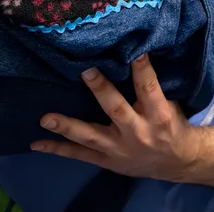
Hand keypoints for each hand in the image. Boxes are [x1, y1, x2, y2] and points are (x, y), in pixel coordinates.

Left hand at [31, 54, 200, 180]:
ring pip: (90, 135)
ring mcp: (119, 148)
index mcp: (158, 115)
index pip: (149, 87)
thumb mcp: (169, 105)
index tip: (135, 51)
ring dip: (67, 126)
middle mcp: (137, 132)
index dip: (142, 69)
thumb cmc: (171, 125)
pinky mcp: (107, 160)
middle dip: (101, 90)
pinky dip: (58, 149)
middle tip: (85, 71)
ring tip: (45, 118)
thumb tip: (129, 56)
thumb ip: (150, 89)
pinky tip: (36, 143)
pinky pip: (79, 155)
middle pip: (116, 109)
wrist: (177, 162)